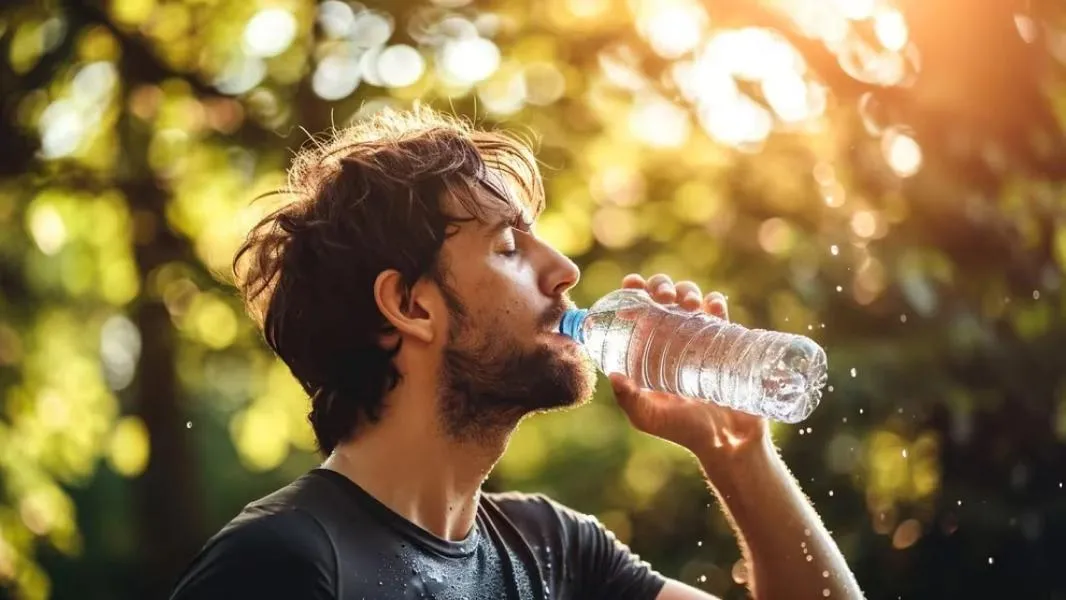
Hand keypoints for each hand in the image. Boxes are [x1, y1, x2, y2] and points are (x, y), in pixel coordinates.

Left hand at [609, 274, 770, 459]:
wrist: (728, 441)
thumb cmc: (683, 431)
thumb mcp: (648, 417)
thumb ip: (629, 399)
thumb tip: (614, 375)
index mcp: (648, 349)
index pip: (637, 311)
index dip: (633, 292)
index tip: (633, 284)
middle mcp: (672, 338)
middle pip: (664, 298)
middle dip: (662, 286)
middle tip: (664, 298)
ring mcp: (700, 338)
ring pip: (691, 299)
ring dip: (687, 290)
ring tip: (688, 303)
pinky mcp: (726, 342)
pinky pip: (721, 313)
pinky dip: (715, 303)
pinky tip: (712, 305)